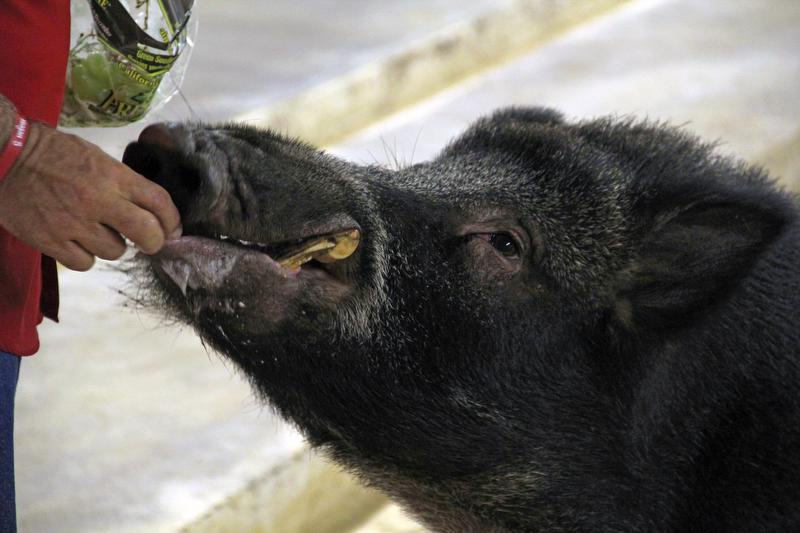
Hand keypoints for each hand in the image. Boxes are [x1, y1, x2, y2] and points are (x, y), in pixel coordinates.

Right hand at [0, 121, 180, 270]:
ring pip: (115, 252)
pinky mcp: (51, 241)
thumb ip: (123, 183)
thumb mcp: (96, 158)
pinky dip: (84, 256)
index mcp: (113, 176)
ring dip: (112, 246)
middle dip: (155, 242)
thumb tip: (148, 210)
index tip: (173, 229)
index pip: (159, 202)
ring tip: (97, 232)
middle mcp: (99, 201)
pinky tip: (77, 242)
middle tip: (150, 242)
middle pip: (147, 233)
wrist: (4, 155)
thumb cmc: (52, 153)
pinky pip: (84, 263)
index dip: (173, 220)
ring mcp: (75, 223)